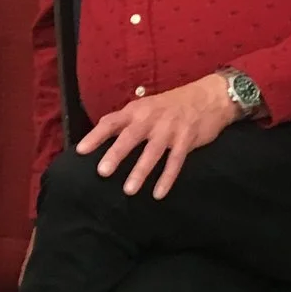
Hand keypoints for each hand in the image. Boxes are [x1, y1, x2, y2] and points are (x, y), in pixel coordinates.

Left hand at [77, 74, 238, 197]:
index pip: (112, 121)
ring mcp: (170, 129)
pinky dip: (167, 178)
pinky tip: (158, 194)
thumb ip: (128, 122)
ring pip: (153, 152)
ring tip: (129, 190)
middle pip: (130, 136)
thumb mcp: (147, 107)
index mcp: (137, 110)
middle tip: (102, 172)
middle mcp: (151, 118)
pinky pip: (176, 162)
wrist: (209, 97)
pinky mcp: (187, 139)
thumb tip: (103, 139)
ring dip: (141, 171)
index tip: (81, 151)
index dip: (96, 136)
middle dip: (116, 154)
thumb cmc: (172, 106)